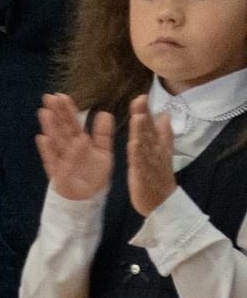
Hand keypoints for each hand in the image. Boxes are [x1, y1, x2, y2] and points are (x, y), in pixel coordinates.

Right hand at [33, 92, 115, 201]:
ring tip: (45, 113)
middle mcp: (68, 149)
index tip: (62, 95)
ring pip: (55, 141)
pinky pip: (53, 161)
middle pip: (61, 129)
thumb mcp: (104, 153)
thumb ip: (103, 134)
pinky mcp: (58, 173)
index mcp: (79, 143)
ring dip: (50, 127)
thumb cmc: (94, 177)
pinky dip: (48, 151)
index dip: (68, 110)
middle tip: (49, 97)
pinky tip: (43, 139)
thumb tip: (105, 113)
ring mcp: (62, 160)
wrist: (88, 200)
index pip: (73, 123)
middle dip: (56, 114)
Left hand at [128, 95, 178, 216]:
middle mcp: (156, 152)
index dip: (147, 112)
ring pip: (145, 145)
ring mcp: (150, 163)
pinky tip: (133, 143)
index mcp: (158, 146)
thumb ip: (163, 133)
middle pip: (149, 132)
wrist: (163, 202)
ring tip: (137, 117)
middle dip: (144, 116)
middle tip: (139, 99)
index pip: (153, 126)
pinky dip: (138, 153)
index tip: (142, 96)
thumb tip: (165, 114)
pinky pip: (140, 163)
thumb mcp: (163, 151)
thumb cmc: (159, 175)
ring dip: (142, 131)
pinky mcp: (143, 175)